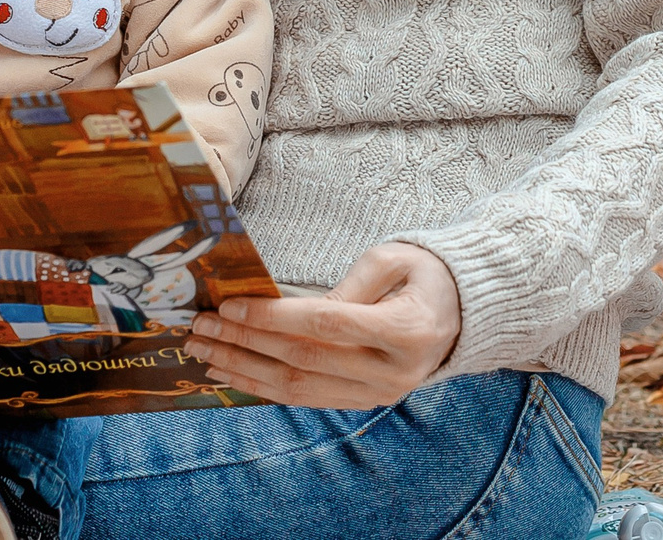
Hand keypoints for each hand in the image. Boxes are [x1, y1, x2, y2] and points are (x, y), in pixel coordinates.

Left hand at [186, 242, 460, 408]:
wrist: (461, 316)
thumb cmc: (426, 275)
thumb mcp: (395, 258)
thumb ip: (350, 283)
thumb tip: (292, 309)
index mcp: (406, 329)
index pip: (326, 324)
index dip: (273, 317)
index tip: (230, 306)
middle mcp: (392, 371)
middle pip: (304, 360)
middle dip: (245, 343)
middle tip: (200, 326)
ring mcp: (377, 394)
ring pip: (298, 388)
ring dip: (245, 370)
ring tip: (204, 352)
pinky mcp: (363, 403)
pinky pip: (306, 399)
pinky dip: (264, 387)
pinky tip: (233, 372)